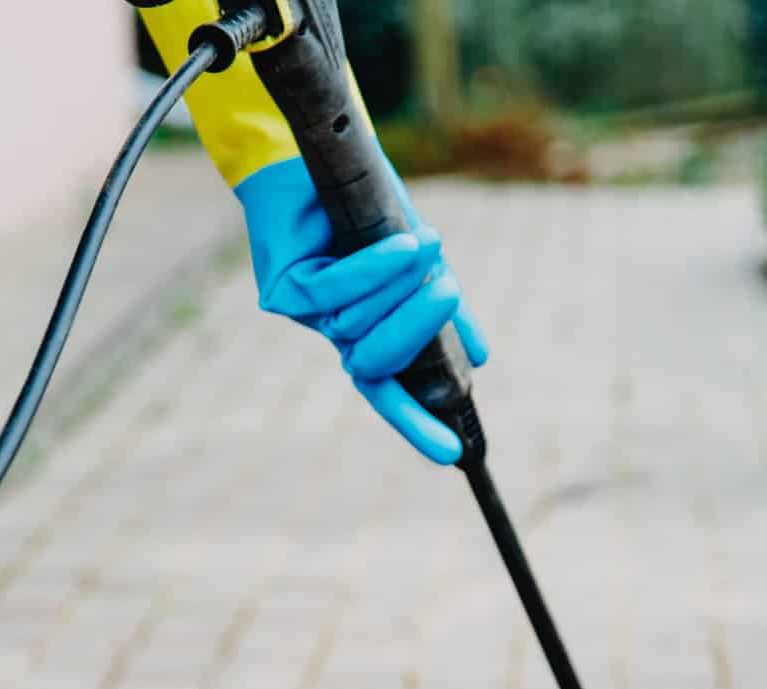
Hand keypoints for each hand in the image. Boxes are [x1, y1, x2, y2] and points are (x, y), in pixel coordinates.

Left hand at [234, 154, 489, 463]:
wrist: (320, 158)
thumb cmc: (368, 206)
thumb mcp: (420, 262)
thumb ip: (442, 309)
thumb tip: (480, 359)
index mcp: (368, 331)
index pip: (390, 391)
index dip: (417, 424)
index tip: (453, 453)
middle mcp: (336, 330)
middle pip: (377, 362)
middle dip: (417, 330)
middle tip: (448, 290)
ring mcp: (307, 314)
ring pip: (358, 323)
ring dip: (397, 283)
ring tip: (423, 241)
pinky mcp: (286, 289)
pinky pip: (336, 292)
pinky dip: (373, 270)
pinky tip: (400, 244)